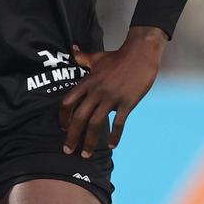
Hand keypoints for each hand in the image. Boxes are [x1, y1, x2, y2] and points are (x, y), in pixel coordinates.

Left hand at [57, 27, 165, 156]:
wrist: (141, 53)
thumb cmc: (118, 56)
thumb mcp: (96, 57)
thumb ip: (82, 58)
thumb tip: (72, 49)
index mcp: (87, 82)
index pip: (67, 103)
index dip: (62, 118)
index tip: (62, 128)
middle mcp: (96, 92)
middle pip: (78, 118)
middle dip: (71, 136)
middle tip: (68, 150)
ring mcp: (111, 98)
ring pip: (96, 124)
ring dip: (90, 141)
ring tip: (86, 154)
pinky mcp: (127, 102)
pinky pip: (119, 123)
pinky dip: (115, 136)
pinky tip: (112, 145)